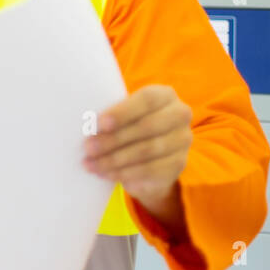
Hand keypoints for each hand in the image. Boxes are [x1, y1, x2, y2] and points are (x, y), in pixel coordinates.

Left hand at [83, 84, 191, 222]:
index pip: (147, 100)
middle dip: (113, 139)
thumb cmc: (127, 125)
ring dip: (114, 159)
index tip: (99, 124)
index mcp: (165, 95)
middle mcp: (179, 115)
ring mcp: (183, 140)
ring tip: (90, 163)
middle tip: (88, 147)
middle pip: (146, 127)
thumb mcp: (120, 115)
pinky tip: (105, 174)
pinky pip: (150, 169)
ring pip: (146, 150)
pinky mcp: (179, 163)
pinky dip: (124, 172)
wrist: (148, 154)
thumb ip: (110, 116)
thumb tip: (86, 125)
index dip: (122, 112)